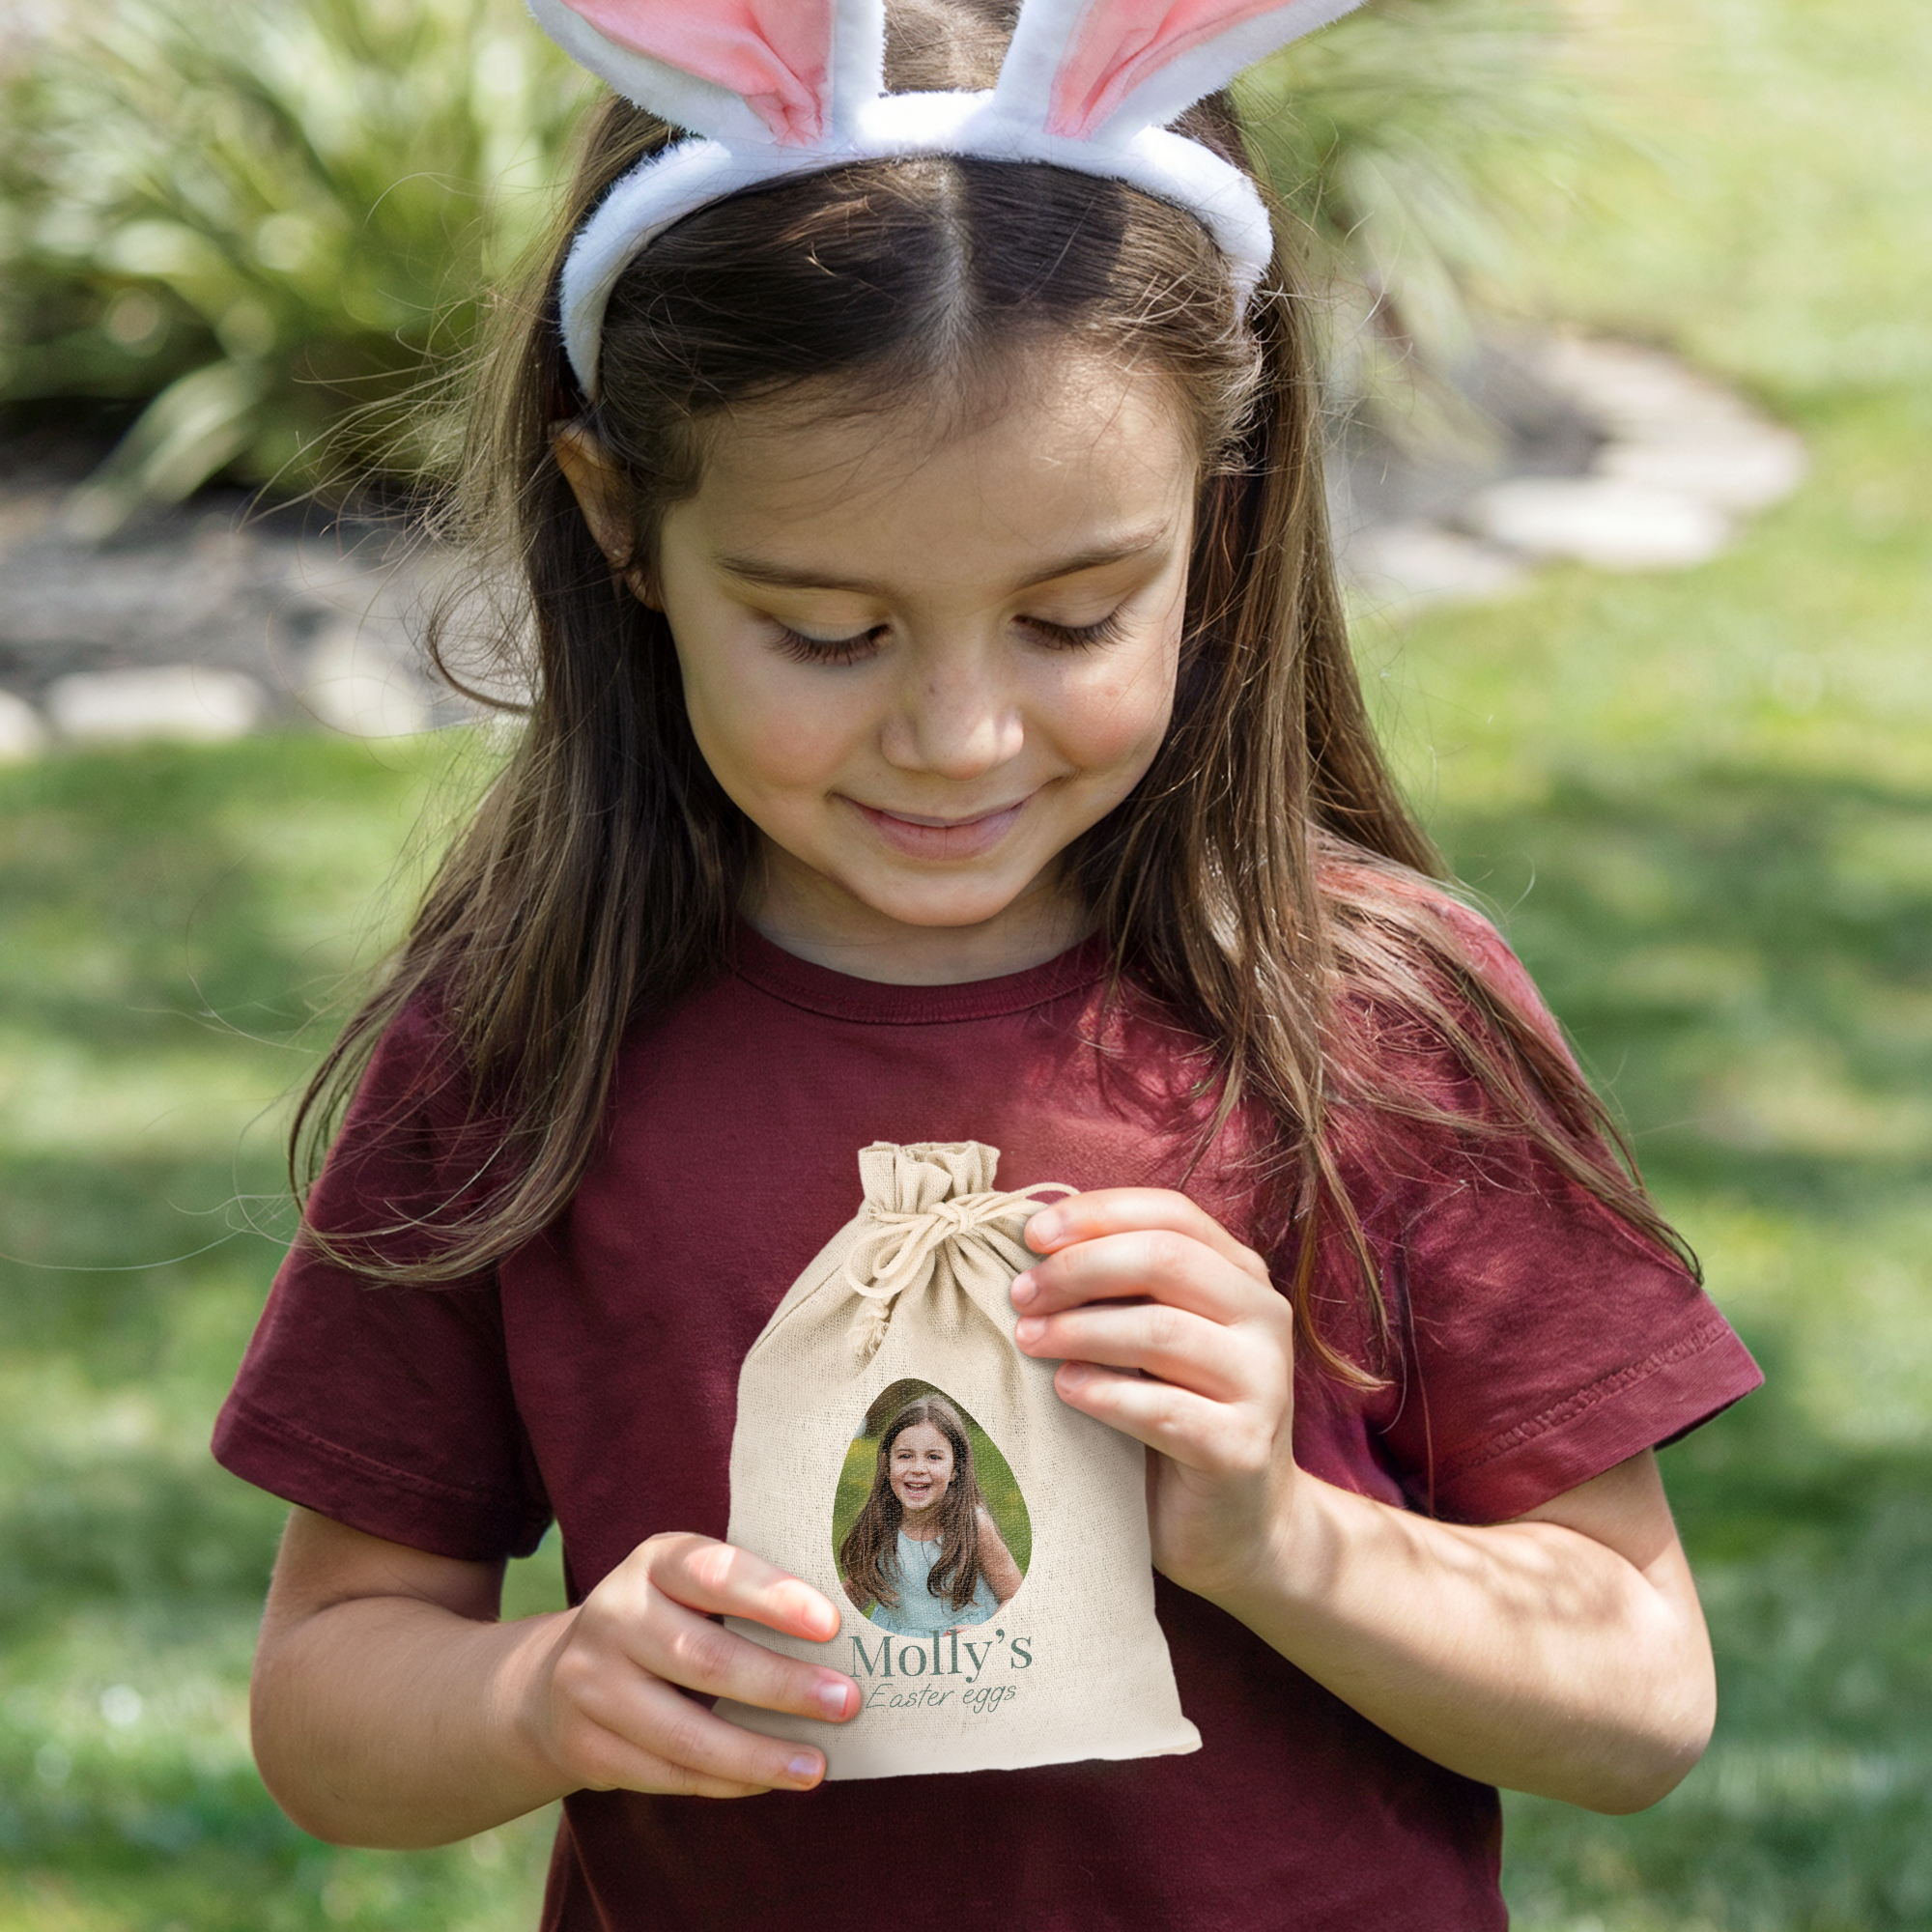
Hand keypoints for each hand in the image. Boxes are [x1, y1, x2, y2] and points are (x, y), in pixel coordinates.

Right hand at [522, 1532, 858, 1798]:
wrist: (558, 1677)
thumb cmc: (664, 1621)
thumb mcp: (688, 1587)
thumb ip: (747, 1597)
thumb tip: (843, 1637)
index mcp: (654, 1562)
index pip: (716, 1573)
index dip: (774, 1598)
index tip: (831, 1624)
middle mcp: (614, 1615)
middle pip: (706, 1659)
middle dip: (784, 1686)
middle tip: (846, 1703)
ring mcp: (590, 1684)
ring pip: (685, 1731)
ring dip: (759, 1754)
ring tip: (816, 1765)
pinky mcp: (584, 1745)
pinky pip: (667, 1773)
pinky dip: (725, 1781)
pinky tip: (767, 1780)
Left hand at [1011, 1190, 1298, 1603]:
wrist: (1240, 1526)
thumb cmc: (1179, 1414)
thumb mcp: (1157, 1337)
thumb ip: (1122, 1288)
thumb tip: (1034, 1241)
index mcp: (1242, 1276)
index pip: (1170, 1213)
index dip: (1096, 1214)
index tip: (1030, 1235)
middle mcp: (1264, 1318)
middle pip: (1164, 1259)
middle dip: (1078, 1269)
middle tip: (1020, 1295)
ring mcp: (1263, 1383)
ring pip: (1161, 1330)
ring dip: (1079, 1330)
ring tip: (1029, 1340)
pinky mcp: (1244, 1448)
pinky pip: (1162, 1408)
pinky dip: (1103, 1393)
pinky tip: (1065, 1390)